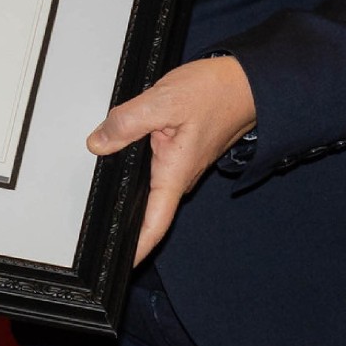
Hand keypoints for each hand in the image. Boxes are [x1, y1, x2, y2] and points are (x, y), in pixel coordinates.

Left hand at [87, 56, 255, 264]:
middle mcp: (181, 175)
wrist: (247, 81)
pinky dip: (138, 170)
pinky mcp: (182, 150)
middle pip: (149, 210)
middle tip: (103, 238)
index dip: (137, 248)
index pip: (154, 223)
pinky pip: (156, 167)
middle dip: (128, 224)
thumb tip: (99, 142)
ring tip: (106, 207)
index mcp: (176, 172)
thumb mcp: (164, 101)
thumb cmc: (217, 92)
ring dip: (131, 195)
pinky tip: (123, 160)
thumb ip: (127, 122)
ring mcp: (183, 165)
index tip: (120, 264)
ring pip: (151, 186)